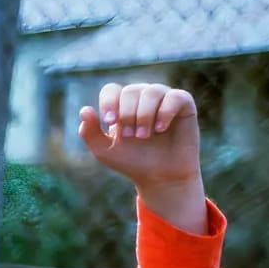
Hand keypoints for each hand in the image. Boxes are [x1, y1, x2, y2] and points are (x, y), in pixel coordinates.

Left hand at [78, 82, 199, 188]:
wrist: (159, 177)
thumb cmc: (132, 162)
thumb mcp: (105, 151)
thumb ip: (89, 133)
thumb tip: (84, 110)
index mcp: (122, 105)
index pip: (111, 90)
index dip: (109, 102)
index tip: (109, 122)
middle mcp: (143, 97)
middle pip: (130, 91)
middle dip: (127, 114)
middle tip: (130, 136)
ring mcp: (164, 99)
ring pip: (152, 91)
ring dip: (145, 114)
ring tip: (144, 135)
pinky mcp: (184, 105)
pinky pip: (175, 96)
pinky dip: (165, 112)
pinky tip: (160, 129)